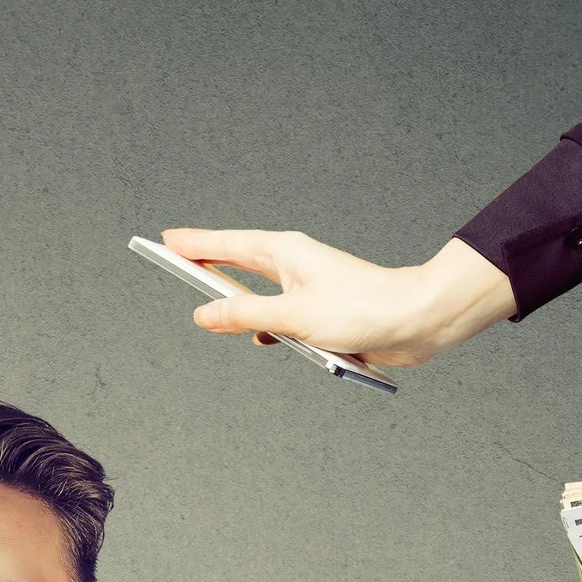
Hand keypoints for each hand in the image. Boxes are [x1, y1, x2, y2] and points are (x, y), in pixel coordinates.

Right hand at [159, 230, 514, 370]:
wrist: (415, 321)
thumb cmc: (362, 310)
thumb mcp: (291, 316)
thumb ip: (243, 315)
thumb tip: (205, 315)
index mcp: (285, 253)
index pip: (227, 245)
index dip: (195, 243)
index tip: (167, 239)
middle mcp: (295, 266)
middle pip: (239, 262)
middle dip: (208, 264)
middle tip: (178, 258)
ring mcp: (308, 288)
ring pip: (259, 293)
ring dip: (239, 304)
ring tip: (210, 306)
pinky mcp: (322, 311)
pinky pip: (280, 317)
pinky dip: (267, 327)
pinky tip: (262, 341)